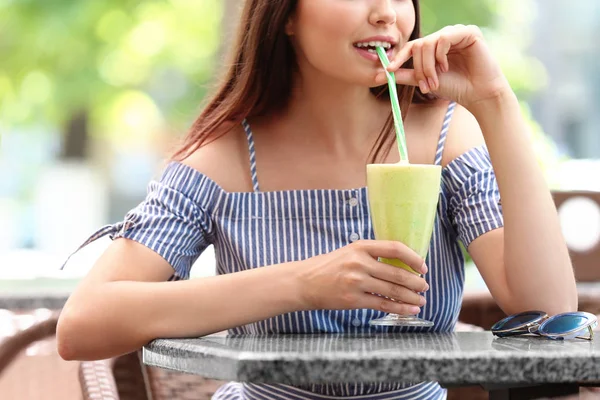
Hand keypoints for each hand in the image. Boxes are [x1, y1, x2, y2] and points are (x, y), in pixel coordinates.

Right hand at [297, 240, 429, 314]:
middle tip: (425, 287)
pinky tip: (409, 309)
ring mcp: (356, 281)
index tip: (422, 267)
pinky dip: (399, 308)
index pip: (395, 248)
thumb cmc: (327, 267)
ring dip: (411, 297)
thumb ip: (371, 255)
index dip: (413, 258)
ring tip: (422, 300)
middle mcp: (360, 262)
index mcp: (360, 246)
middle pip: (396, 272)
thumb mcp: (349, 252)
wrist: (304, 282)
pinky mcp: (353, 299)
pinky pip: (382, 304)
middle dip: (415, 282)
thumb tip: (400, 263)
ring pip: (392, 290)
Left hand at [375, 24, 510, 108]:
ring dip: (428, 66)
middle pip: (419, 46)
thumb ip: (405, 75)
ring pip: (429, 43)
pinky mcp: (468, 32)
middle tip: (425, 86)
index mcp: (434, 47)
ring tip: (436, 80)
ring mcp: (456, 33)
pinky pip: (444, 38)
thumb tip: (379, 76)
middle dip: (419, 68)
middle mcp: (443, 37)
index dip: (398, 57)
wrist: (478, 94)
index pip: (411, 46)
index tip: (387, 70)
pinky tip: (446, 67)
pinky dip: (440, 55)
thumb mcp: (424, 81)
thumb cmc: (455, 87)